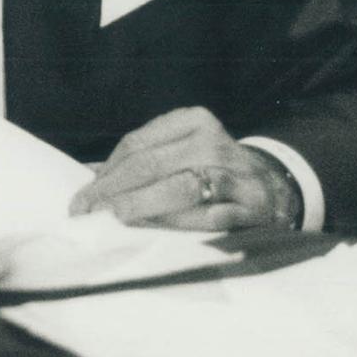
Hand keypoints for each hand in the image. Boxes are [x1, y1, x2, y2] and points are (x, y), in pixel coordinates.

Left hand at [69, 106, 302, 230]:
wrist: (274, 190)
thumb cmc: (209, 170)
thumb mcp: (179, 151)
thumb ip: (139, 159)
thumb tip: (88, 177)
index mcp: (193, 121)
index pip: (136, 145)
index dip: (105, 173)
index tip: (82, 198)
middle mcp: (214, 143)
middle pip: (151, 165)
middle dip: (112, 192)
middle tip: (86, 213)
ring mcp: (236, 175)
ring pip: (178, 188)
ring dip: (140, 207)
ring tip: (113, 221)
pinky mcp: (251, 208)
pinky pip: (208, 218)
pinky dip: (177, 226)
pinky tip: (152, 235)